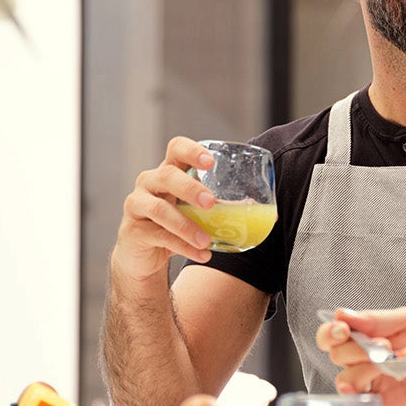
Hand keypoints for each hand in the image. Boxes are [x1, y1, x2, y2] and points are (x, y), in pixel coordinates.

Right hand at [112, 137, 217, 281]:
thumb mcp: (196, 212)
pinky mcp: (133, 231)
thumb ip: (225, 209)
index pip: (176, 149)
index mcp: (168, 172)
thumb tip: (272, 217)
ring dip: (186, 225)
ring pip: (159, 210)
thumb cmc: (175, 225)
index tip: (210, 162)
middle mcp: (149, 183)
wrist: (144, 256)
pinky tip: (202, 254)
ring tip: (207, 240)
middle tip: (210, 202)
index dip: (191, 151)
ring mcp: (137, 206)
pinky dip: (183, 246)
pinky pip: (159, 236)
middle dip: (190, 188)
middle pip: (166, 175)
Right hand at [315, 308, 405, 405]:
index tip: (342, 329)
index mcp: (367, 335)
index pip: (332, 336)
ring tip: (395, 361)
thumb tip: (341, 314)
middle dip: (358, 348)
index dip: (330, 333)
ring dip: (366, 369)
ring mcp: (373, 381)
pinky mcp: (383, 402)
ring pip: (346, 379)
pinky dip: (356, 398)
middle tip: (386, 344)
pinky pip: (359, 404)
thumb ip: (374, 320)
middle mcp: (365, 359)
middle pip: (338, 355)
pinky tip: (365, 389)